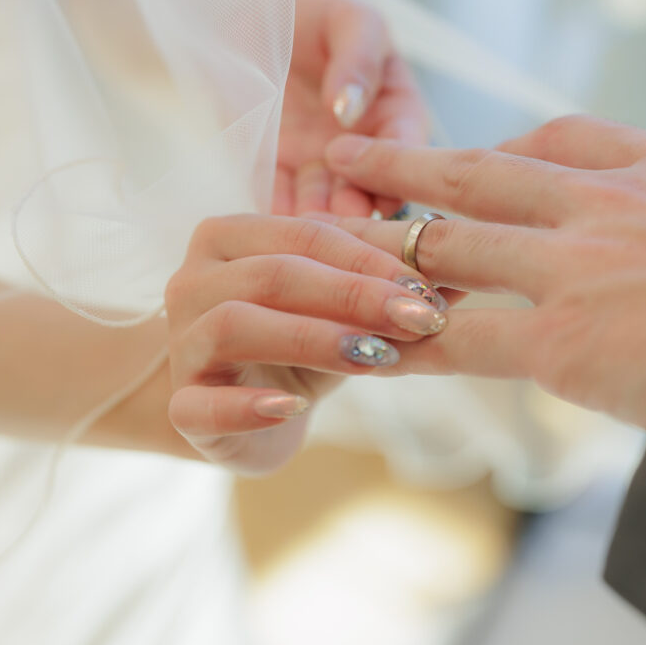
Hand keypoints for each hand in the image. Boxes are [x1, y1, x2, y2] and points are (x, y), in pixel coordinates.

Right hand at [164, 215, 449, 472]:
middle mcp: (194, 281)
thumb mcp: (341, 312)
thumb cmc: (290, 346)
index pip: (307, 232)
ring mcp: (180, 344)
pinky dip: (246, 406)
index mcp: (231, 237)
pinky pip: (201, 404)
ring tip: (374, 356)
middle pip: (275, 275)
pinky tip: (293, 408)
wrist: (228, 412)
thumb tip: (465, 273)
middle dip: (355, 295)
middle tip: (421, 318)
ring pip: (236, 325)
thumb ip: (389, 288)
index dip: (371, 258)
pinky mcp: (180, 408)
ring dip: (312, 338)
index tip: (429, 287)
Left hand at [274, 0, 426, 217]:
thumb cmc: (310, 9)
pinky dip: (279, 213)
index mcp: (395, 109)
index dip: (399, 171)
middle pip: (370, 185)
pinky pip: (279, 197)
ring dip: (321, 217)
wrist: (245, 13)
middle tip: (346, 217)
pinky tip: (276, 224)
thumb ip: (358, 58)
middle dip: (358, 204)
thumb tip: (350, 108)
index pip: (406, 147)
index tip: (386, 189)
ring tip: (310, 226)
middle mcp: (363, 145)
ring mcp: (320, 162)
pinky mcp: (277, 169)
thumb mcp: (347, 18)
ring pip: (326, 199)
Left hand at [317, 116, 645, 427]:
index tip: (480, 157)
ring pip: (456, 242)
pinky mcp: (562, 339)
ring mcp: (577, 265)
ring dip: (389, 241)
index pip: (566, 141)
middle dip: (414, 164)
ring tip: (336, 236)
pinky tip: (362, 348)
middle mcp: (610, 202)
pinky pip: (458, 339)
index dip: (508, 149)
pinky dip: (404, 345)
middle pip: (486, 169)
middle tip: (358, 156)